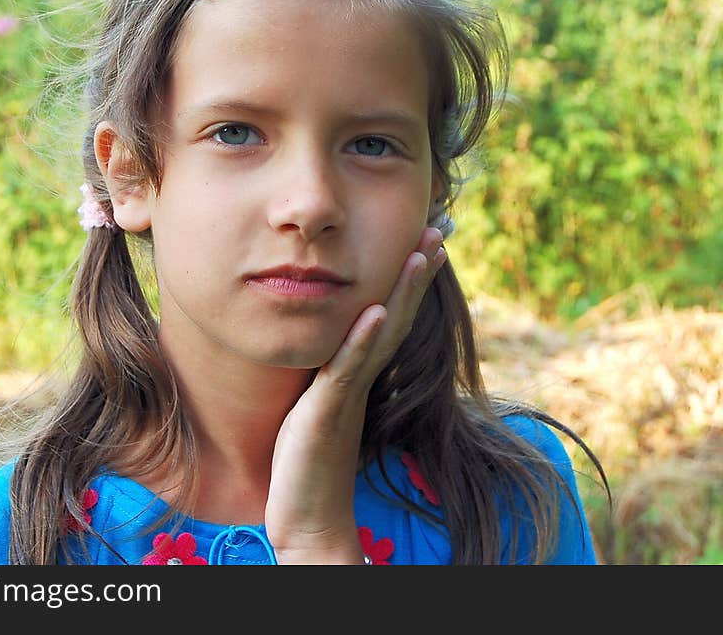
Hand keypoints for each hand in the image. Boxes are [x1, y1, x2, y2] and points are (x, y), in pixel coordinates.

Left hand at [264, 226, 446, 563]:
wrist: (309, 516)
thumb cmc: (309, 459)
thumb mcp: (318, 402)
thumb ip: (329, 372)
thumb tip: (331, 341)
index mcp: (359, 371)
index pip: (391, 315)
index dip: (409, 280)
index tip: (423, 241)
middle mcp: (363, 377)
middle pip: (399, 315)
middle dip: (417, 273)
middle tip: (438, 231)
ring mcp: (350, 392)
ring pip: (383, 334)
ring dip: (403, 293)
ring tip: (420, 253)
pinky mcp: (329, 410)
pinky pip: (349, 369)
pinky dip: (364, 339)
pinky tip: (378, 311)